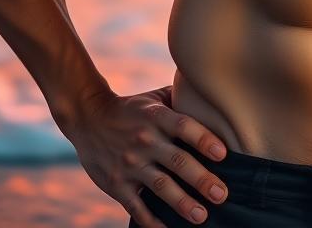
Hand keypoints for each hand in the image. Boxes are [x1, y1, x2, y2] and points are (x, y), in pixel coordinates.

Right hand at [62, 84, 230, 226]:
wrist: (87, 117)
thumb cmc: (131, 107)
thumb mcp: (154, 97)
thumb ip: (180, 99)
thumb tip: (211, 98)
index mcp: (156, 116)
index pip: (184, 126)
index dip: (204, 139)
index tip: (223, 154)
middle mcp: (144, 140)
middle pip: (177, 161)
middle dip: (201, 179)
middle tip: (221, 194)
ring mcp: (129, 164)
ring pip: (160, 186)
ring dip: (183, 203)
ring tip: (202, 216)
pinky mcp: (116, 184)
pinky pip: (136, 206)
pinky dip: (152, 221)